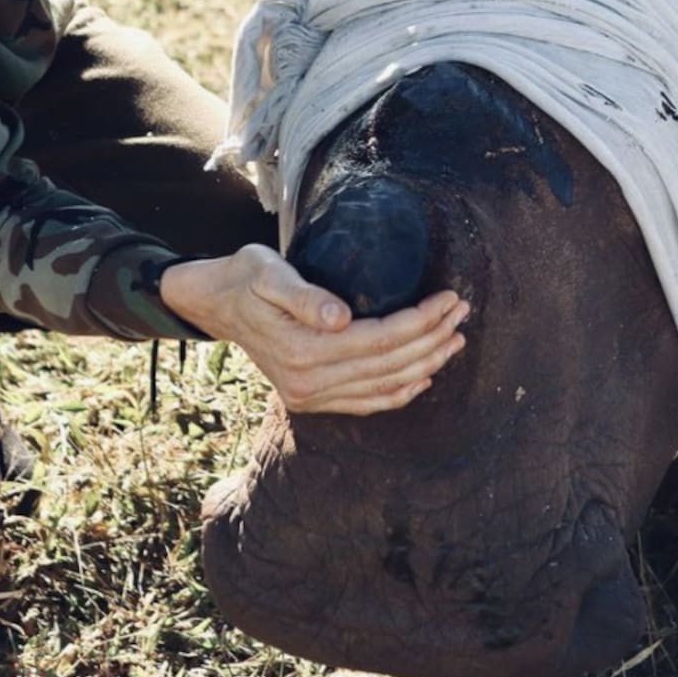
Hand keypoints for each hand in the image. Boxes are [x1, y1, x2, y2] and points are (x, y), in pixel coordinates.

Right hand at [160, 244, 468, 414]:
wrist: (216, 304)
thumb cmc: (246, 278)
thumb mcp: (267, 272)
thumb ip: (303, 295)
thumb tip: (340, 317)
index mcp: (302, 350)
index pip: (379, 340)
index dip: (420, 321)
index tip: (449, 298)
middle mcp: (308, 382)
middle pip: (389, 365)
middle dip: (432, 339)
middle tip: (461, 312)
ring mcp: (310, 396)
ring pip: (384, 387)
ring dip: (426, 365)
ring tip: (455, 339)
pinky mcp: (312, 400)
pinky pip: (367, 404)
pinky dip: (400, 393)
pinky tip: (425, 376)